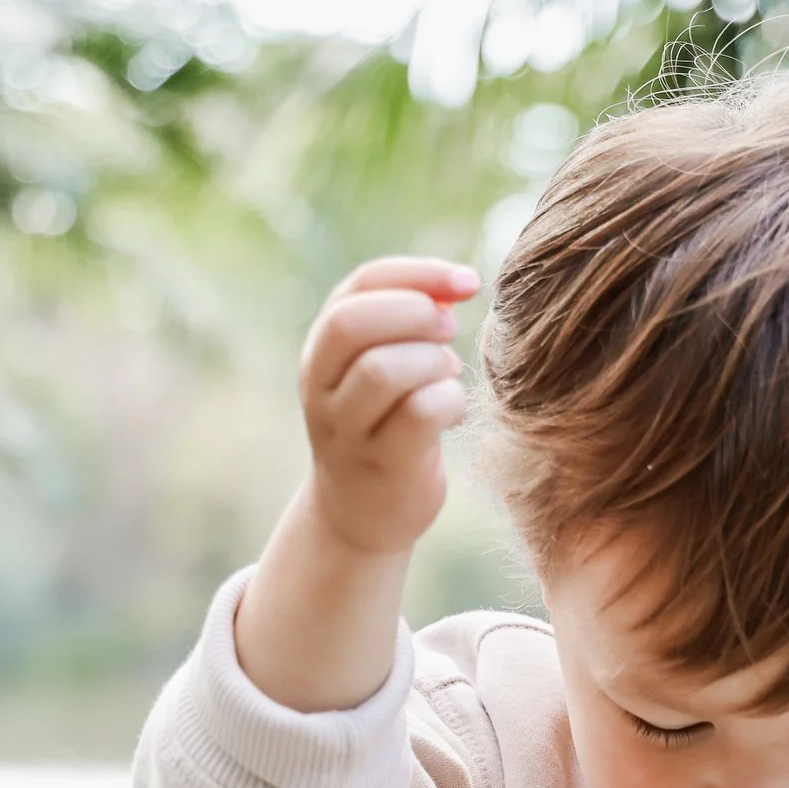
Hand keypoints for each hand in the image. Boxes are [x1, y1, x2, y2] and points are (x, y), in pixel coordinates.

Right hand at [296, 256, 478, 556]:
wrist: (361, 514)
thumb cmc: (383, 426)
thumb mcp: (375, 367)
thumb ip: (404, 325)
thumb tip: (455, 286)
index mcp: (321, 352)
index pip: (358, 287)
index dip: (417, 273)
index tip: (467, 282)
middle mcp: (321, 389)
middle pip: (353, 324)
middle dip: (416, 313)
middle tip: (449, 331)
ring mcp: (347, 431)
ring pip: (383, 370)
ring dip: (433, 361)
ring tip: (447, 374)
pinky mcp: (383, 465)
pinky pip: (420, 413)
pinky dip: (450, 401)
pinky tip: (453, 412)